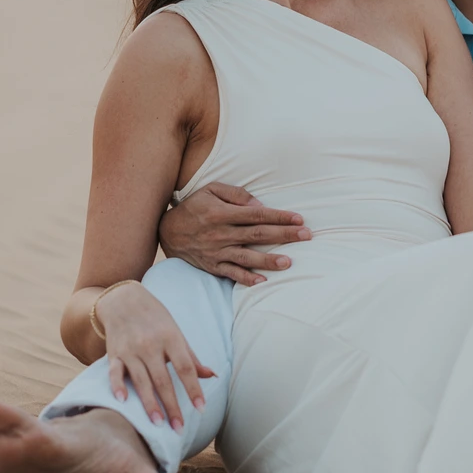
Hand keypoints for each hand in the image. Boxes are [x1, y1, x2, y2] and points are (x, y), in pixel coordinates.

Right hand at [94, 282, 216, 430]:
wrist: (124, 300)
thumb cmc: (156, 319)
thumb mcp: (176, 332)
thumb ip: (191, 357)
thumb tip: (212, 375)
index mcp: (171, 339)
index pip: (185, 368)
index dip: (194, 388)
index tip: (200, 408)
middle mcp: (150, 345)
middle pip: (163, 380)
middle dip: (171, 405)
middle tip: (178, 428)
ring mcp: (131, 350)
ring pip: (141, 381)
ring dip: (149, 404)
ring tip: (157, 424)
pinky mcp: (114, 354)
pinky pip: (114, 372)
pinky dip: (117, 386)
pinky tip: (122, 402)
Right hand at [157, 182, 309, 285]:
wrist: (166, 231)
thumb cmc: (194, 207)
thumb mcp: (210, 190)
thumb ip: (236, 195)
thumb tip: (259, 206)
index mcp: (221, 213)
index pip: (256, 214)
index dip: (279, 217)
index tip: (299, 219)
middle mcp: (220, 233)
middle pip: (257, 235)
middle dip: (283, 235)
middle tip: (306, 236)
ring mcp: (216, 252)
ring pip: (246, 257)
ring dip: (268, 260)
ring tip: (288, 262)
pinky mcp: (212, 266)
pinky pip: (231, 274)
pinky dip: (246, 278)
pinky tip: (263, 281)